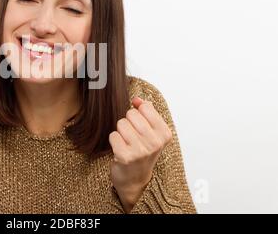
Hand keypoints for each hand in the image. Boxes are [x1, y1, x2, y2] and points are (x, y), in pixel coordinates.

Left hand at [109, 97, 172, 211]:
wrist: (135, 179)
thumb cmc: (143, 151)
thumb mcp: (151, 131)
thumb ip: (147, 111)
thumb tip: (136, 99)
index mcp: (164, 134)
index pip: (145, 107)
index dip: (138, 114)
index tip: (141, 126)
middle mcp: (155, 143)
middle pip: (131, 114)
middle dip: (128, 122)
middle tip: (132, 136)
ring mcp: (140, 151)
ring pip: (121, 124)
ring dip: (121, 132)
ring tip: (126, 143)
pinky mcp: (125, 157)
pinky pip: (113, 135)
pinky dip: (114, 140)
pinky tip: (120, 149)